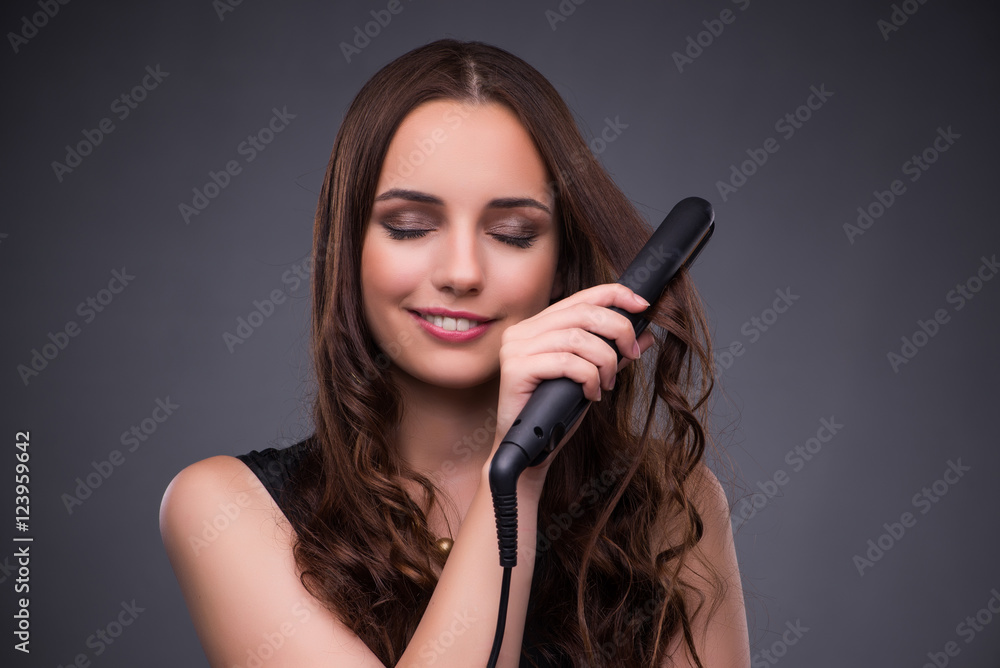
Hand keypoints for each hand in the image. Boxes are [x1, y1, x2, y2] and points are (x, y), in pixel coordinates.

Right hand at [486, 283, 655, 485]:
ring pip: (577, 338)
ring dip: (604, 361)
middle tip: (633, 354)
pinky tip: (591, 394)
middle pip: (583, 313)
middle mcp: (523, 330)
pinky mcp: (516, 368)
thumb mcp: (591, 376)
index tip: (642, 305)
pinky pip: (567, 363)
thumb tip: (645, 335)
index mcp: (539, 325)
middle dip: (618, 330)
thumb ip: (613, 353)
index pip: (581, 297)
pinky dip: (589, 378)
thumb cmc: (556, 412)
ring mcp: (516, 348)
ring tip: (608, 383)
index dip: (615, 295)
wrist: (530, 449)